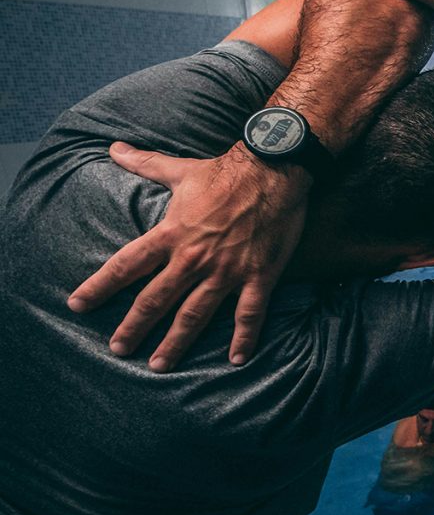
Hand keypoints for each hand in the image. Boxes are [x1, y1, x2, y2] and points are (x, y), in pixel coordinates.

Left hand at [67, 142, 309, 370]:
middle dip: (134, 327)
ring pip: (195, 314)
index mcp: (172, 233)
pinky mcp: (258, 275)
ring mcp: (227, 270)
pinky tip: (236, 360)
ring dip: (176, 342)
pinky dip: (242, 338)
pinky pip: (248, 314)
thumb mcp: (180, 168)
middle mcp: (194, 257)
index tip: (78, 305)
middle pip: (155, 299)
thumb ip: (146, 163)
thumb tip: (114, 148)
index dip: (100, 287)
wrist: (274, 169)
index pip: (126, 265)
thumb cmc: (226, 171)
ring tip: (160, 366)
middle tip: (118, 349)